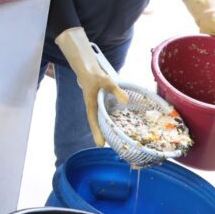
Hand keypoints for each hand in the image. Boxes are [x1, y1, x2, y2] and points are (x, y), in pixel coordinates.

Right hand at [55, 27, 127, 146]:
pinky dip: (111, 118)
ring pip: (102, 118)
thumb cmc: (94, 74)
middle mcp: (94, 106)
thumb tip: (126, 101)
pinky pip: (106, 112)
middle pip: (97, 123)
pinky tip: (119, 121)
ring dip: (106, 126)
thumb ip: (116, 90)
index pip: (94, 121)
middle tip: (107, 146)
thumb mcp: (105, 81)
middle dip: (102, 134)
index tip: (101, 145)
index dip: (97, 133)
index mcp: (92, 104)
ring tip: (114, 137)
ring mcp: (97, 104)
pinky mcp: (101, 101)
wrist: (88, 67)